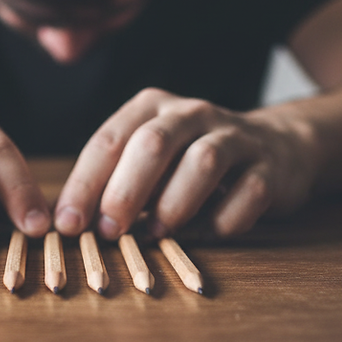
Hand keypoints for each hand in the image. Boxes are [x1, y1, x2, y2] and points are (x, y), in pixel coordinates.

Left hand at [54, 88, 319, 238]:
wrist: (274, 145)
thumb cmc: (191, 160)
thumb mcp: (150, 161)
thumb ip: (115, 183)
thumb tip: (71, 224)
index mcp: (152, 107)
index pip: (110, 140)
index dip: (84, 184)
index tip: (68, 224)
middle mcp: (191, 113)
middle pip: (153, 144)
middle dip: (125, 191)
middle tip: (109, 231)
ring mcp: (234, 135)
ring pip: (202, 162)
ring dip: (174, 204)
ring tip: (156, 234)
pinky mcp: (269, 165)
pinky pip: (248, 192)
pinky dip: (225, 219)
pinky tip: (208, 234)